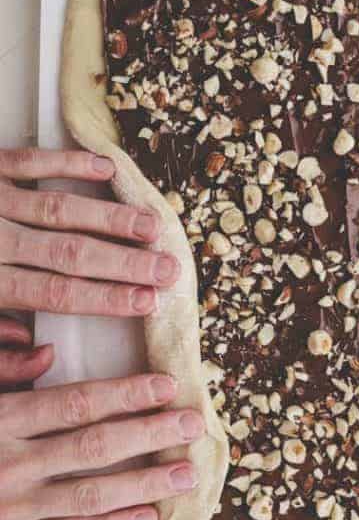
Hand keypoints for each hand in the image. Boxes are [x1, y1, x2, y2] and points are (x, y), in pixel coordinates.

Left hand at [0, 148, 178, 339]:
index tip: (147, 301)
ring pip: (60, 209)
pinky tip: (105, 168)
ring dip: (111, 217)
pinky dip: (69, 162)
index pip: (56, 294)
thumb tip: (44, 357)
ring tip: (152, 226)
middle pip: (70, 253)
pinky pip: (29, 162)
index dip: (106, 297)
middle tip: (168, 268)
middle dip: (125, 262)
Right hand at [0, 350, 201, 519]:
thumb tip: (49, 353)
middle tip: (195, 425)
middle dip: (150, 434)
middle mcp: (9, 465)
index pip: (75, 403)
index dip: (125, 394)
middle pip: (94, 447)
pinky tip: (149, 516)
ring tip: (186, 473)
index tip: (167, 385)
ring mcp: (11, 508)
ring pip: (91, 495)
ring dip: (144, 483)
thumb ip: (2, 373)